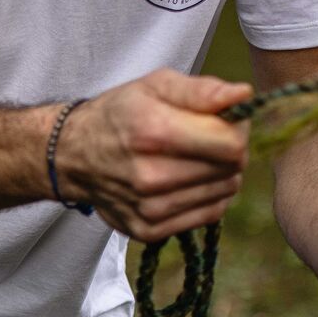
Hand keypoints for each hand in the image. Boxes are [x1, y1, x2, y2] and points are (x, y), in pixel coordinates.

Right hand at [53, 68, 251, 242]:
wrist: (74, 156)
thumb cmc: (120, 114)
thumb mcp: (155, 85)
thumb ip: (201, 89)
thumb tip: (243, 97)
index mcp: (153, 133)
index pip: (231, 144)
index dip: (238, 129)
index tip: (225, 122)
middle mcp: (150, 177)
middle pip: (231, 170)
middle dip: (231, 151)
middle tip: (210, 139)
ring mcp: (149, 209)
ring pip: (224, 194)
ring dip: (221, 175)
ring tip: (197, 159)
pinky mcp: (149, 231)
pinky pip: (207, 216)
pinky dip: (208, 197)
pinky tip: (190, 181)